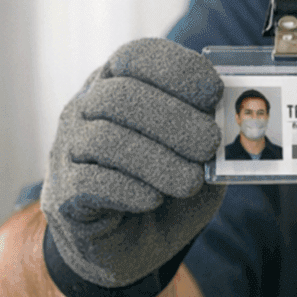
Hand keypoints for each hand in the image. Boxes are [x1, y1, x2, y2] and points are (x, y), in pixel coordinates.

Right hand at [42, 38, 224, 294]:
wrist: (133, 241)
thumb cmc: (168, 183)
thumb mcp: (199, 154)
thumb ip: (213, 133)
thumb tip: (233, 119)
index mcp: (120, 85)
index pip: (135, 56)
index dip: (176, 69)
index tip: (214, 93)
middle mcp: (85, 110)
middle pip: (118, 96)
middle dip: (172, 119)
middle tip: (209, 145)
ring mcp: (68, 150)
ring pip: (103, 139)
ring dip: (157, 161)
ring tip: (190, 182)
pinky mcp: (63, 194)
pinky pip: (88, 183)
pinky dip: (129, 190)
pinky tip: (154, 199)